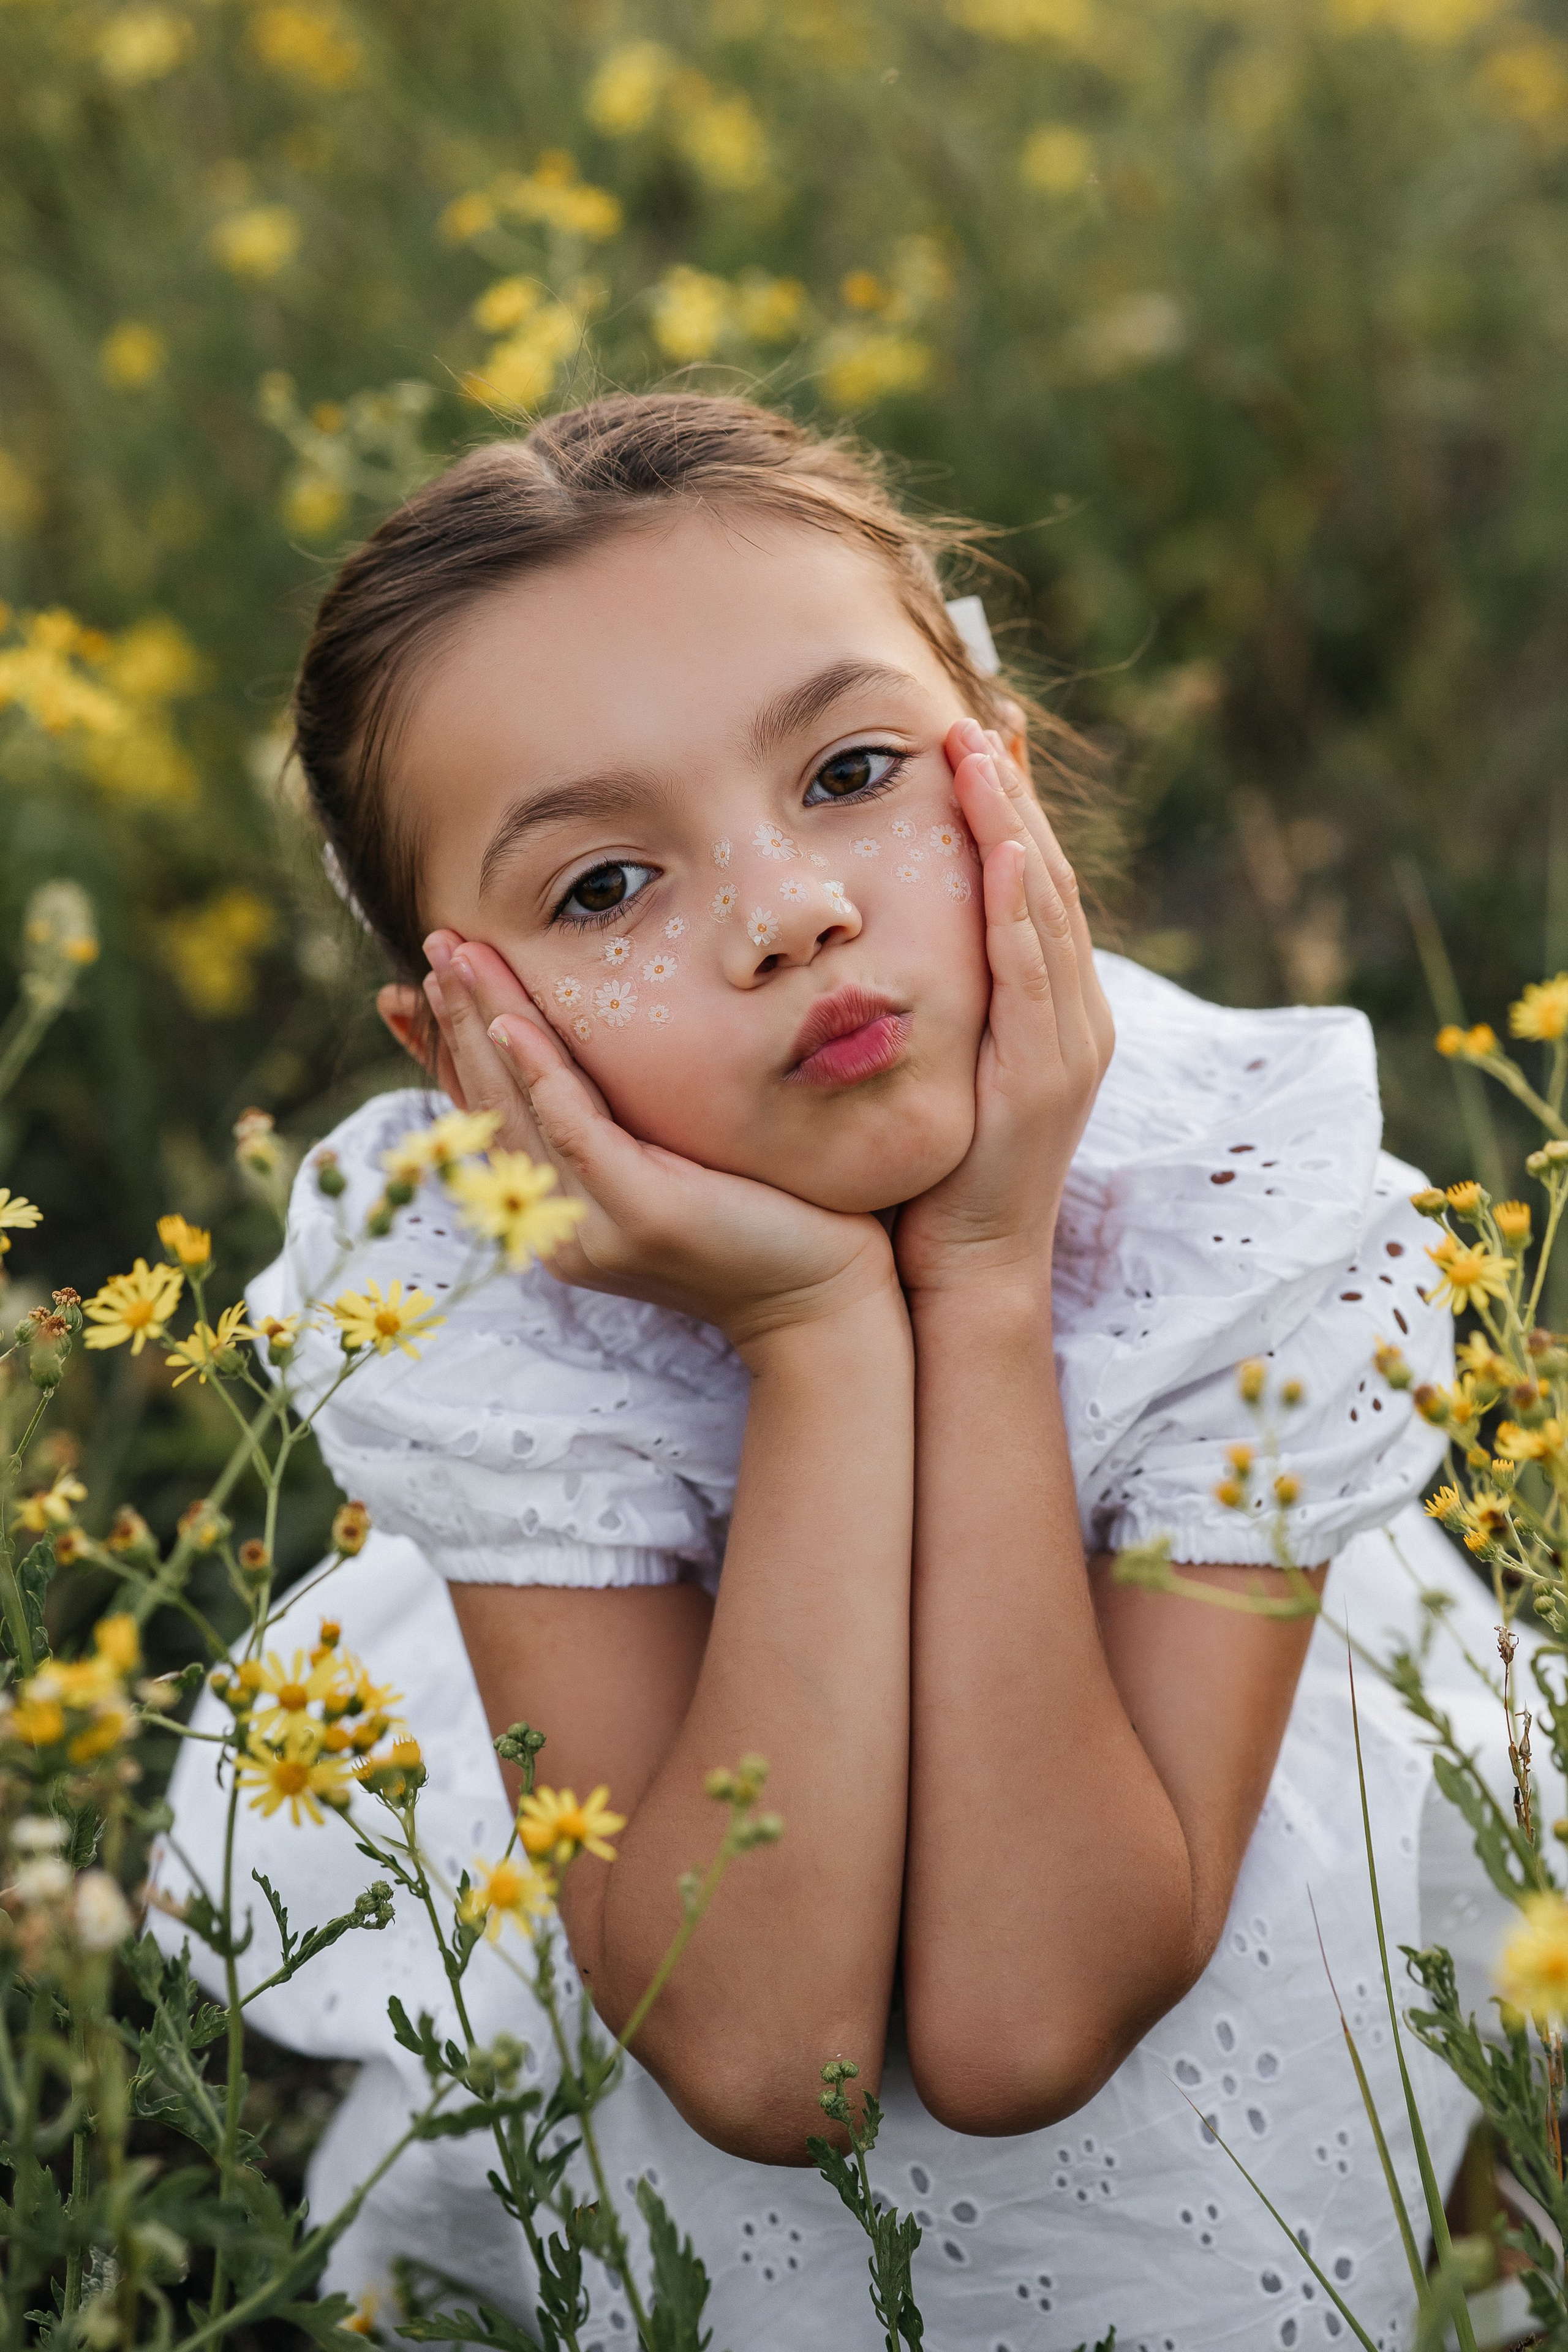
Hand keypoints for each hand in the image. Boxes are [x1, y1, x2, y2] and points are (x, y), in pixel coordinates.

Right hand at [417, 932, 897, 1353]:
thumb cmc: (764, 1220)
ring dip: (481, 1024)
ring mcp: (592, 1223)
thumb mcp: (675, 1163)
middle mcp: (560, 1222)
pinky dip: (537, 1070)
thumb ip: (629, 1123)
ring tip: (455, 958)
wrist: (822, 1299)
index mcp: (562, 1209)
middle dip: (454, 1020)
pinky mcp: (638, 1212)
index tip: (416, 985)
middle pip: (489, 1105)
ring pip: (518, 1108)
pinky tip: (511, 1021)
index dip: (446, 1051)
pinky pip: (573, 1127)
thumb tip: (601, 1057)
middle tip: (436, 943)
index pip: (488, 1117)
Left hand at [893, 716, 1113, 1300]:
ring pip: (1043, 911)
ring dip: (1013, 827)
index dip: (1008, 811)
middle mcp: (1075, 1016)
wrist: (966, 1271)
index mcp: (1051, 1009)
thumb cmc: (934, 1176)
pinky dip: (1017, 909)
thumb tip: (873, 944)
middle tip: (979, 717)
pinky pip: (1033, 975)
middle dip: (1012, 795)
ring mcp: (1069, 1044)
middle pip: (1044, 879)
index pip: (1029, 887)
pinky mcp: (1046, 1077)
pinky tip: (999, 852)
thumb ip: (928, 1004)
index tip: (979, 740)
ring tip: (981, 754)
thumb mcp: (936, 1068)